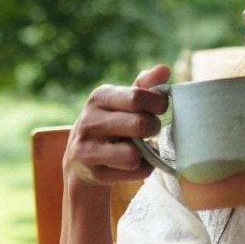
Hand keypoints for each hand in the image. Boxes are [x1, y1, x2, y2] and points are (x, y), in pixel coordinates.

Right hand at [63, 64, 170, 190]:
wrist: (80, 160)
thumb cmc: (111, 124)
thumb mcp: (122, 101)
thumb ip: (144, 86)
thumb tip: (164, 69)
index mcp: (99, 97)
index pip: (138, 97)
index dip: (158, 104)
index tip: (161, 108)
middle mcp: (89, 121)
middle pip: (140, 125)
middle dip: (153, 128)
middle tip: (151, 129)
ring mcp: (88, 149)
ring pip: (133, 154)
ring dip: (145, 152)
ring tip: (139, 147)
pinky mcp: (95, 173)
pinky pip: (135, 171)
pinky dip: (141, 169)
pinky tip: (132, 163)